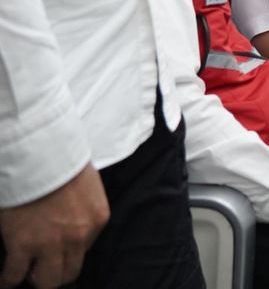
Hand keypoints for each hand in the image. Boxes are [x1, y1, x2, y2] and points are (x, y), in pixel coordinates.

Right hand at [0, 164, 109, 288]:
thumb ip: (83, 209)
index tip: (58, 248)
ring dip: (37, 278)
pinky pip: (14, 275)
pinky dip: (9, 279)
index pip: (86, 249)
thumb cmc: (62, 162)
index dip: (69, 249)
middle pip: (70, 272)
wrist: (40, 155)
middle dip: (56, 272)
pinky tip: (6, 279)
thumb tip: (71, 222)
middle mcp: (78, 236)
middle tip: (43, 268)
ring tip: (26, 273)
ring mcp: (50, 244)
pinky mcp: (22, 245)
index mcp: (97, 219)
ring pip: (47, 281)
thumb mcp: (88, 185)